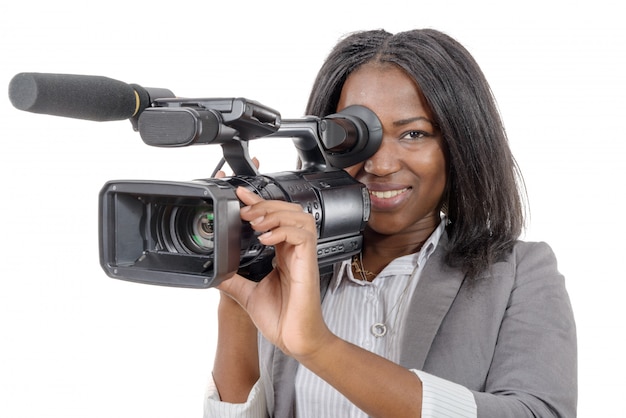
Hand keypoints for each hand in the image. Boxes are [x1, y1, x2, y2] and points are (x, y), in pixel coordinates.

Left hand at [217, 187, 331, 358]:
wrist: (296, 339)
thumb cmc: (282, 319)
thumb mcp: (247, 294)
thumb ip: (233, 280)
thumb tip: (213, 272)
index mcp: (283, 254)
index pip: (274, 218)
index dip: (258, 202)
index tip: (241, 196)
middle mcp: (295, 251)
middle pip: (290, 210)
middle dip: (265, 204)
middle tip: (245, 211)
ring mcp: (303, 256)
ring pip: (299, 216)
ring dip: (275, 214)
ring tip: (255, 223)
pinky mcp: (308, 264)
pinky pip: (302, 235)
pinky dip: (283, 231)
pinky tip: (267, 238)